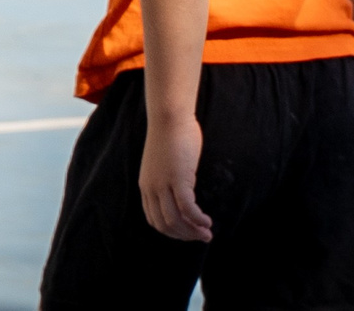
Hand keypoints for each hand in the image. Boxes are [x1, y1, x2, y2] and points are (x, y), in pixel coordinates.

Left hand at [138, 110, 212, 242]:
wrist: (169, 116)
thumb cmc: (171, 136)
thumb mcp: (165, 165)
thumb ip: (169, 181)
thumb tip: (184, 193)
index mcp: (146, 186)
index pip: (155, 220)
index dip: (173, 232)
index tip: (188, 233)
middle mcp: (151, 188)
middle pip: (165, 225)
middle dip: (184, 236)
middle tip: (202, 237)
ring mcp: (162, 184)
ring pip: (175, 221)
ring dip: (193, 232)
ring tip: (207, 233)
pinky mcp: (177, 179)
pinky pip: (187, 208)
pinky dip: (198, 219)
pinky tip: (207, 221)